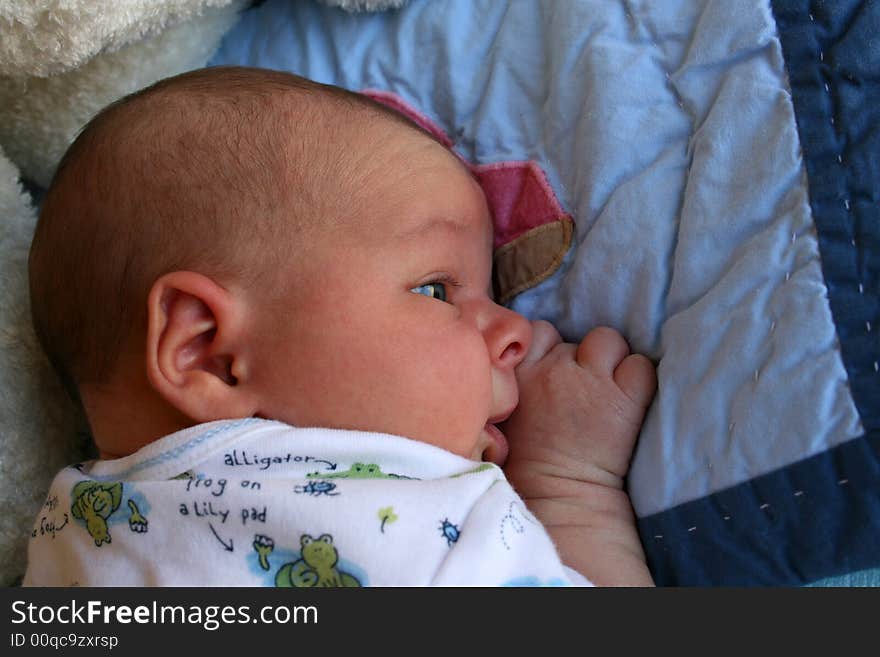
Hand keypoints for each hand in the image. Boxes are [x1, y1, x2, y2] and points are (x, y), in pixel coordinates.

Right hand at [502, 322, 656, 492]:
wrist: (560, 497)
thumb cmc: (530, 460)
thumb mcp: (509, 408)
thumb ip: (521, 377)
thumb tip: (544, 355)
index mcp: (521, 373)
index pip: (540, 330)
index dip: (552, 347)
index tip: (557, 371)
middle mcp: (554, 370)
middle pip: (577, 338)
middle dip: (582, 359)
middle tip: (583, 393)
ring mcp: (591, 382)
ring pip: (609, 341)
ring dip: (612, 361)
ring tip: (608, 392)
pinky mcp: (624, 400)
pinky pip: (640, 366)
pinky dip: (639, 380)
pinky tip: (631, 401)